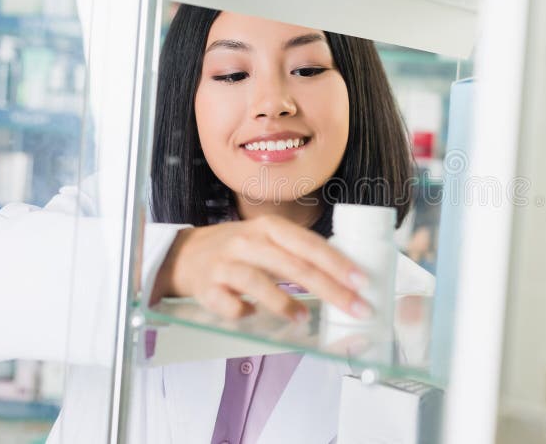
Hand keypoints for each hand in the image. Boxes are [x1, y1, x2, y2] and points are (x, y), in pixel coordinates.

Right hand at [151, 215, 370, 321]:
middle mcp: (248, 242)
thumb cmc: (237, 249)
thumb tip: (342, 274)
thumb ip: (297, 252)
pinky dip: (242, 312)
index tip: (361, 281)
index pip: (309, 244)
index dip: (337, 263)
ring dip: (285, 303)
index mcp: (269, 228)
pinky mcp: (206, 287)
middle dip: (329, 289)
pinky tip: (252, 315)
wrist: (183, 254)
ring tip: (305, 317)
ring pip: (258, 282)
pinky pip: (228, 304)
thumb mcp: (267, 239)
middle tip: (354, 307)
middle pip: (293, 265)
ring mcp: (225, 264)